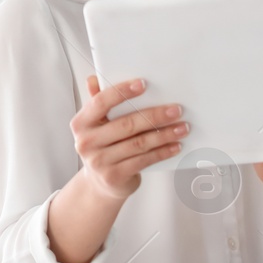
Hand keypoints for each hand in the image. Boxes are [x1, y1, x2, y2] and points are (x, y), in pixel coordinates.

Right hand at [70, 75, 187, 199]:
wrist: (98, 183)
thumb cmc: (102, 147)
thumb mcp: (96, 125)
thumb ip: (97, 102)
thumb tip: (94, 79)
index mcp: (81, 123)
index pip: (101, 102)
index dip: (122, 91)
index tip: (143, 84)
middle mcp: (86, 142)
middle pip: (126, 124)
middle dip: (155, 115)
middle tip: (176, 110)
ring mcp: (99, 161)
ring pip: (139, 143)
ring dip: (164, 134)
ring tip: (182, 127)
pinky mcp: (114, 176)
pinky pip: (144, 160)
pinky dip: (162, 152)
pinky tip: (175, 145)